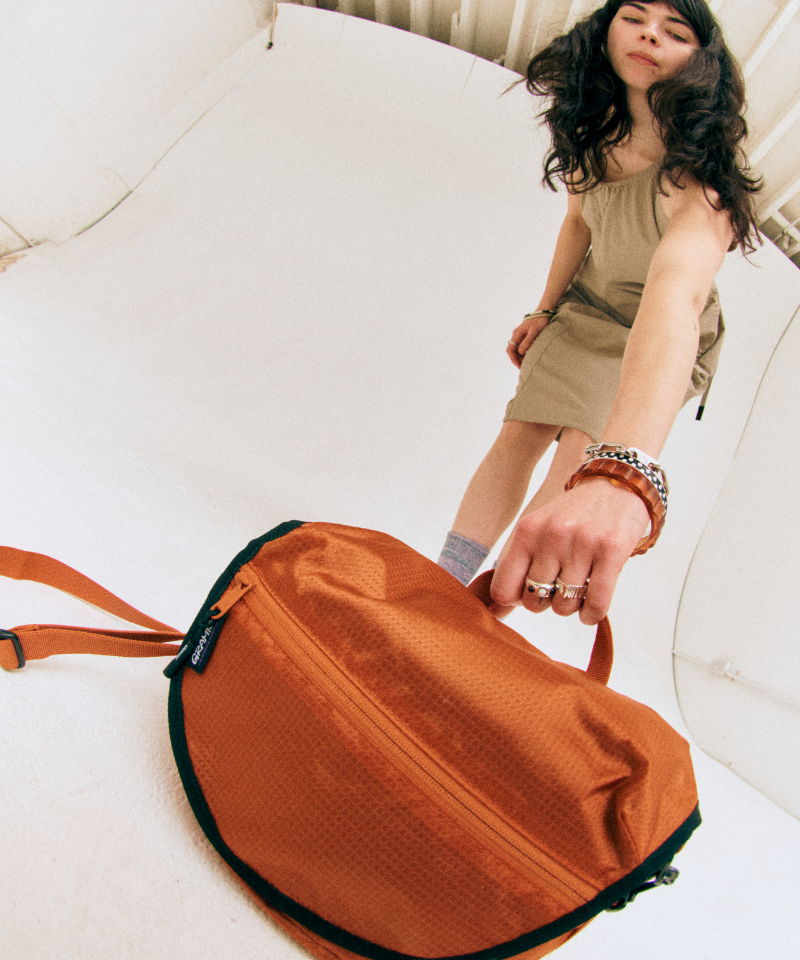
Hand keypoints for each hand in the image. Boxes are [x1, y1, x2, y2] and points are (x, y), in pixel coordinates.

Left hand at [490, 479, 650, 624]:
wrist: (615, 485)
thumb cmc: (571, 516)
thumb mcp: (537, 530)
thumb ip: (516, 566)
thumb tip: (495, 613)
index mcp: (527, 531)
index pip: (504, 588)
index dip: (514, 600)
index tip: (527, 594)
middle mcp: (551, 536)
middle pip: (534, 601)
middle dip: (545, 603)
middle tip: (557, 589)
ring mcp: (582, 544)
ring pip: (565, 606)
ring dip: (571, 607)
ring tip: (577, 590)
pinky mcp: (611, 552)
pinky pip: (595, 604)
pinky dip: (591, 614)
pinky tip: (590, 607)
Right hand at [506, 314, 550, 368]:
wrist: (544, 311)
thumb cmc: (540, 320)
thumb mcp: (535, 332)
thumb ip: (528, 342)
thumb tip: (521, 353)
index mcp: (517, 334)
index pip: (510, 349)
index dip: (513, 359)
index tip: (519, 366)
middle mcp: (516, 335)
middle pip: (512, 350)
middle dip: (516, 359)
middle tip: (523, 368)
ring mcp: (520, 335)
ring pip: (516, 349)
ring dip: (520, 357)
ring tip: (527, 363)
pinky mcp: (525, 335)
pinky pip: (521, 346)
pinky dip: (524, 353)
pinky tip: (530, 356)